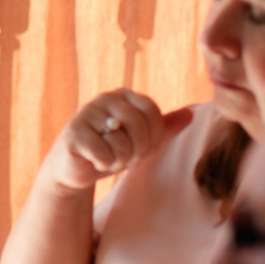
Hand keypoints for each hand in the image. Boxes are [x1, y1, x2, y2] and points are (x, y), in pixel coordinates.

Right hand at [45, 90, 194, 191]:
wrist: (76, 168)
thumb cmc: (112, 149)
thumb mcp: (141, 140)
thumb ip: (164, 128)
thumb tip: (191, 115)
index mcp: (124, 96)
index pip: (151, 109)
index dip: (155, 135)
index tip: (148, 149)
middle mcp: (104, 99)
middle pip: (138, 124)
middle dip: (139, 150)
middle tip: (131, 159)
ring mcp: (86, 113)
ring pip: (121, 141)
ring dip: (121, 161)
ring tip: (112, 160)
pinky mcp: (74, 133)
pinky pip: (103, 153)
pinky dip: (104, 164)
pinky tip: (96, 161)